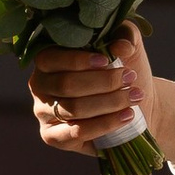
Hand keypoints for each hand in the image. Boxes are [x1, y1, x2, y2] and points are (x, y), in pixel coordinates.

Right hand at [25, 25, 174, 172]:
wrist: (135, 103)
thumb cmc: (123, 70)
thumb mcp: (127, 46)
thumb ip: (124, 37)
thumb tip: (120, 47)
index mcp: (48, 60)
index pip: (51, 58)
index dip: (78, 60)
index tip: (107, 60)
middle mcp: (40, 85)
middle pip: (66, 85)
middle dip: (103, 82)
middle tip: (130, 78)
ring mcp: (43, 113)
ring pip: (73, 109)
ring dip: (109, 102)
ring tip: (134, 96)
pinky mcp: (53, 137)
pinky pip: (76, 132)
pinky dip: (104, 124)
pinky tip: (126, 116)